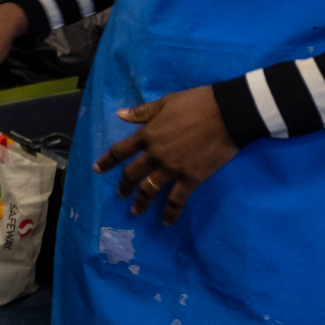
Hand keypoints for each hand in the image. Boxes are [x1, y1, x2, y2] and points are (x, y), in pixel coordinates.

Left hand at [94, 85, 238, 224]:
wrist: (227, 115)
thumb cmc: (196, 104)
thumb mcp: (166, 102)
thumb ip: (142, 112)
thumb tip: (120, 114)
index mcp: (147, 135)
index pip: (120, 150)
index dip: (107, 161)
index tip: (97, 169)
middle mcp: (155, 155)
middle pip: (132, 174)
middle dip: (124, 186)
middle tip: (120, 195)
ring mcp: (171, 169)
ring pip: (149, 190)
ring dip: (140, 202)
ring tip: (135, 212)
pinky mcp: (190, 179)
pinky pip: (176, 200)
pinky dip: (170, 213)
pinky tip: (166, 222)